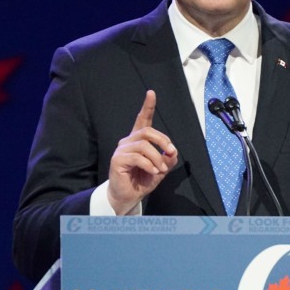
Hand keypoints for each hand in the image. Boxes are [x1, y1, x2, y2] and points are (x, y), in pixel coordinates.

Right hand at [107, 90, 177, 214]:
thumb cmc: (142, 180)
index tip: (151, 93)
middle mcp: (128, 141)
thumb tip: (172, 152)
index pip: (142, 119)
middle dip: (163, 141)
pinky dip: (149, 164)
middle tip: (171, 153)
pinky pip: (137, 157)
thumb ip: (167, 159)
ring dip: (157, 157)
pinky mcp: (117, 160)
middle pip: (148, 131)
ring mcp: (122, 149)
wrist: (127, 196)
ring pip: (144, 145)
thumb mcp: (160, 169)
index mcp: (138, 140)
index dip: (147, 106)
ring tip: (160, 169)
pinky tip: (152, 171)